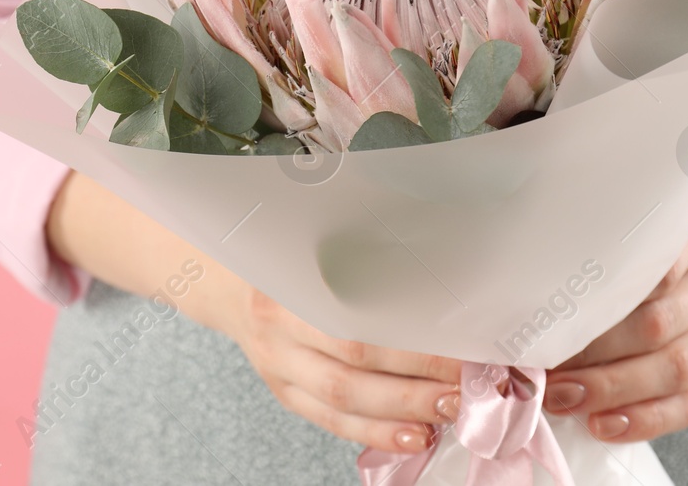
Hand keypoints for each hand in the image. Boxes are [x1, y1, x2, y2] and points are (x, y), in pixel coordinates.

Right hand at [222, 285, 463, 453]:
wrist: (225, 283)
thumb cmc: (283, 261)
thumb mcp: (312, 250)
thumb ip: (362, 266)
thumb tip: (437, 293)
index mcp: (288, 287)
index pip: (355, 326)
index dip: (409, 346)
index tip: (459, 349)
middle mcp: (279, 332)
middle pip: (350, 370)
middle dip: (413, 386)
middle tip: (462, 388)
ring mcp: (280, 368)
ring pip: (341, 403)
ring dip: (399, 414)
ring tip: (445, 414)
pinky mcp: (286, 393)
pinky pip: (331, 422)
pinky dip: (375, 433)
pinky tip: (412, 435)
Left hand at [541, 212, 687, 442]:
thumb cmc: (673, 258)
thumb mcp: (652, 235)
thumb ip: (609, 252)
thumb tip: (533, 286)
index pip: (649, 268)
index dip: (602, 296)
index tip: (554, 315)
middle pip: (655, 326)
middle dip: (596, 353)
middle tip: (546, 368)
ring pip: (673, 370)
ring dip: (613, 390)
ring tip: (564, 398)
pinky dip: (644, 420)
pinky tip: (604, 425)